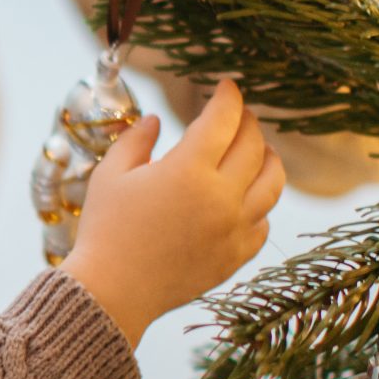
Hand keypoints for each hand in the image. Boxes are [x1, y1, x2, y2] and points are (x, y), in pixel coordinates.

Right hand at [60, 81, 283, 341]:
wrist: (112, 292)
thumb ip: (137, 140)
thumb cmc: (104, 229)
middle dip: (247, 121)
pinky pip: (264, 222)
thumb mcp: (110, 174)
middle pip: (254, 145)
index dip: (228, 96)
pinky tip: (248, 198)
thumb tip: (157, 121)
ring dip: (268, 158)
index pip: (223, 119)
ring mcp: (234, 228)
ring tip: (259, 150)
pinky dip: (261, 204)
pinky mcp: (236, 255)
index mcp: (188, 170)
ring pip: (273, 183)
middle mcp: (220, 196)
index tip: (226, 86)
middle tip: (238, 114)